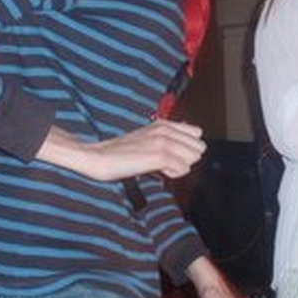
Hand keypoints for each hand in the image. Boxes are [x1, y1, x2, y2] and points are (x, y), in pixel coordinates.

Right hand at [37, 120, 205, 180]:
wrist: (98, 157)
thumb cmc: (121, 152)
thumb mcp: (148, 139)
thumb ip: (168, 141)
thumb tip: (188, 151)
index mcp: (163, 124)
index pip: (197, 134)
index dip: (187, 148)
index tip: (171, 155)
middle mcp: (165, 129)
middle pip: (198, 147)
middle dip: (186, 158)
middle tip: (165, 162)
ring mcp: (163, 141)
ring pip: (193, 158)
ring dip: (180, 166)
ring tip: (160, 167)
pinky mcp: (159, 155)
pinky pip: (183, 168)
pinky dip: (174, 174)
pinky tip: (160, 172)